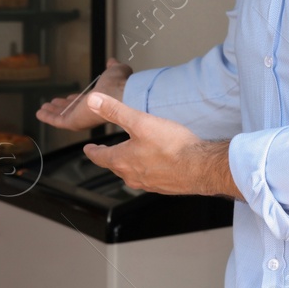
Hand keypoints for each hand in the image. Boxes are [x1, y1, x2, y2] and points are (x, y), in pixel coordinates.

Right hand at [35, 57, 132, 130]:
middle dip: (62, 107)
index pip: (85, 102)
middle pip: (72, 110)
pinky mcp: (74, 122)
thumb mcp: (115, 71)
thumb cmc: (120, 84)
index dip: (76, 99)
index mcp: (100, 100)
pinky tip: (39, 113)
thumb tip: (112, 61)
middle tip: (52, 103)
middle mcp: (90, 110)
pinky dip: (47, 117)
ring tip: (43, 108)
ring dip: (52, 112)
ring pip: (63, 116)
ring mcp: (82, 117)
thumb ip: (113, 68)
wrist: (120, 94)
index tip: (69, 97)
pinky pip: (57, 121)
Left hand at [80, 92, 242, 199]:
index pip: (100, 157)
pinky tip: (154, 164)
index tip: (89, 149)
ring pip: (131, 174)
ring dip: (127, 165)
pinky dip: (145, 170)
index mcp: (122, 160)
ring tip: (130, 157)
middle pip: (114, 166)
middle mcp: (132, 175)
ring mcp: (148, 183)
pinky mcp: (163, 186)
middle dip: (109, 158)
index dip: (92, 151)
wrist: (200, 167)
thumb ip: (114, 110)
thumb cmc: (172, 146)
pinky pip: (148, 178)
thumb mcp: (140, 121)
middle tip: (107, 152)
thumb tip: (92, 101)